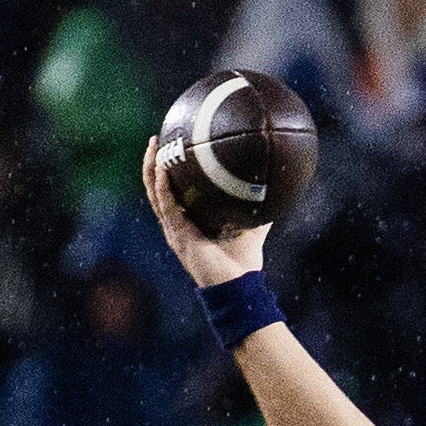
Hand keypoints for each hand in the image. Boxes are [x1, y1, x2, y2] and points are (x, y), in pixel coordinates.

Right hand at [140, 137, 269, 288]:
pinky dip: (162, 186)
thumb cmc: (243, 263)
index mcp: (187, 222)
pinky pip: (165, 206)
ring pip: (153, 194)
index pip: (170, 193)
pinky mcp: (177, 235)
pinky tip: (161, 168)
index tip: (171, 148)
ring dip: (150, 168)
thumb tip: (275, 190)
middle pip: (155, 188)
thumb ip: (260, 211)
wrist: (237, 286)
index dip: (167, 172)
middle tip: (156, 139)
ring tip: (152, 146)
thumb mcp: (253, 229)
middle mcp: (176, 225)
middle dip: (152, 163)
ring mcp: (174, 230)